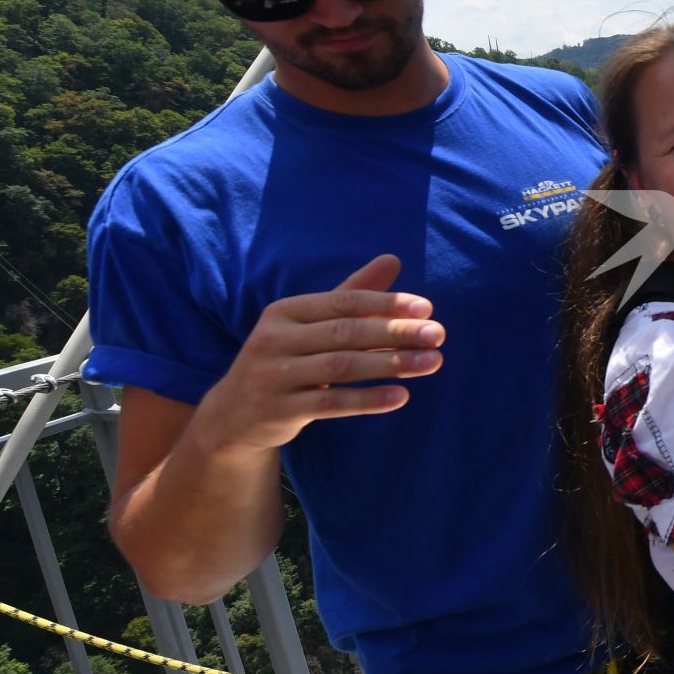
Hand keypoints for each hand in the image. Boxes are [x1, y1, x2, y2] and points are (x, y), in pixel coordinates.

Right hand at [194, 255, 443, 453]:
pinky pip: (331, 403)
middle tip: (438, 335)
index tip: (427, 308)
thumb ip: (352, 294)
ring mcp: (273, 375)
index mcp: (285, 311)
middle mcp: (274, 339)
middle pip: (346, 333)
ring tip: (432, 362)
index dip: (386, 303)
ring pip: (342, 366)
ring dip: (391, 364)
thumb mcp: (312, 325)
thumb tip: (393, 259)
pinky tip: (401, 396)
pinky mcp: (279, 410)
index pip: (343, 302)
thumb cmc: (287, 358)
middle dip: (396, 332)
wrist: (235, 414)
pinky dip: (368, 399)